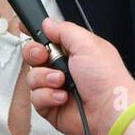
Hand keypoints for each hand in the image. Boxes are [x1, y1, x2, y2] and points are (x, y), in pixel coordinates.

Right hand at [23, 18, 134, 134]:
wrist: (109, 111)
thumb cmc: (107, 78)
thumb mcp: (87, 43)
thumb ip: (64, 30)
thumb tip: (48, 23)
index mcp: (73, 51)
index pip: (48, 38)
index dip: (36, 33)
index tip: (25, 28)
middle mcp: (63, 68)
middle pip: (33, 55)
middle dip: (34, 54)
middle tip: (44, 56)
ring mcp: (55, 87)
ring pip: (32, 77)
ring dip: (45, 78)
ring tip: (61, 81)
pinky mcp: (50, 106)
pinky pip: (35, 97)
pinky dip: (47, 96)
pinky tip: (62, 97)